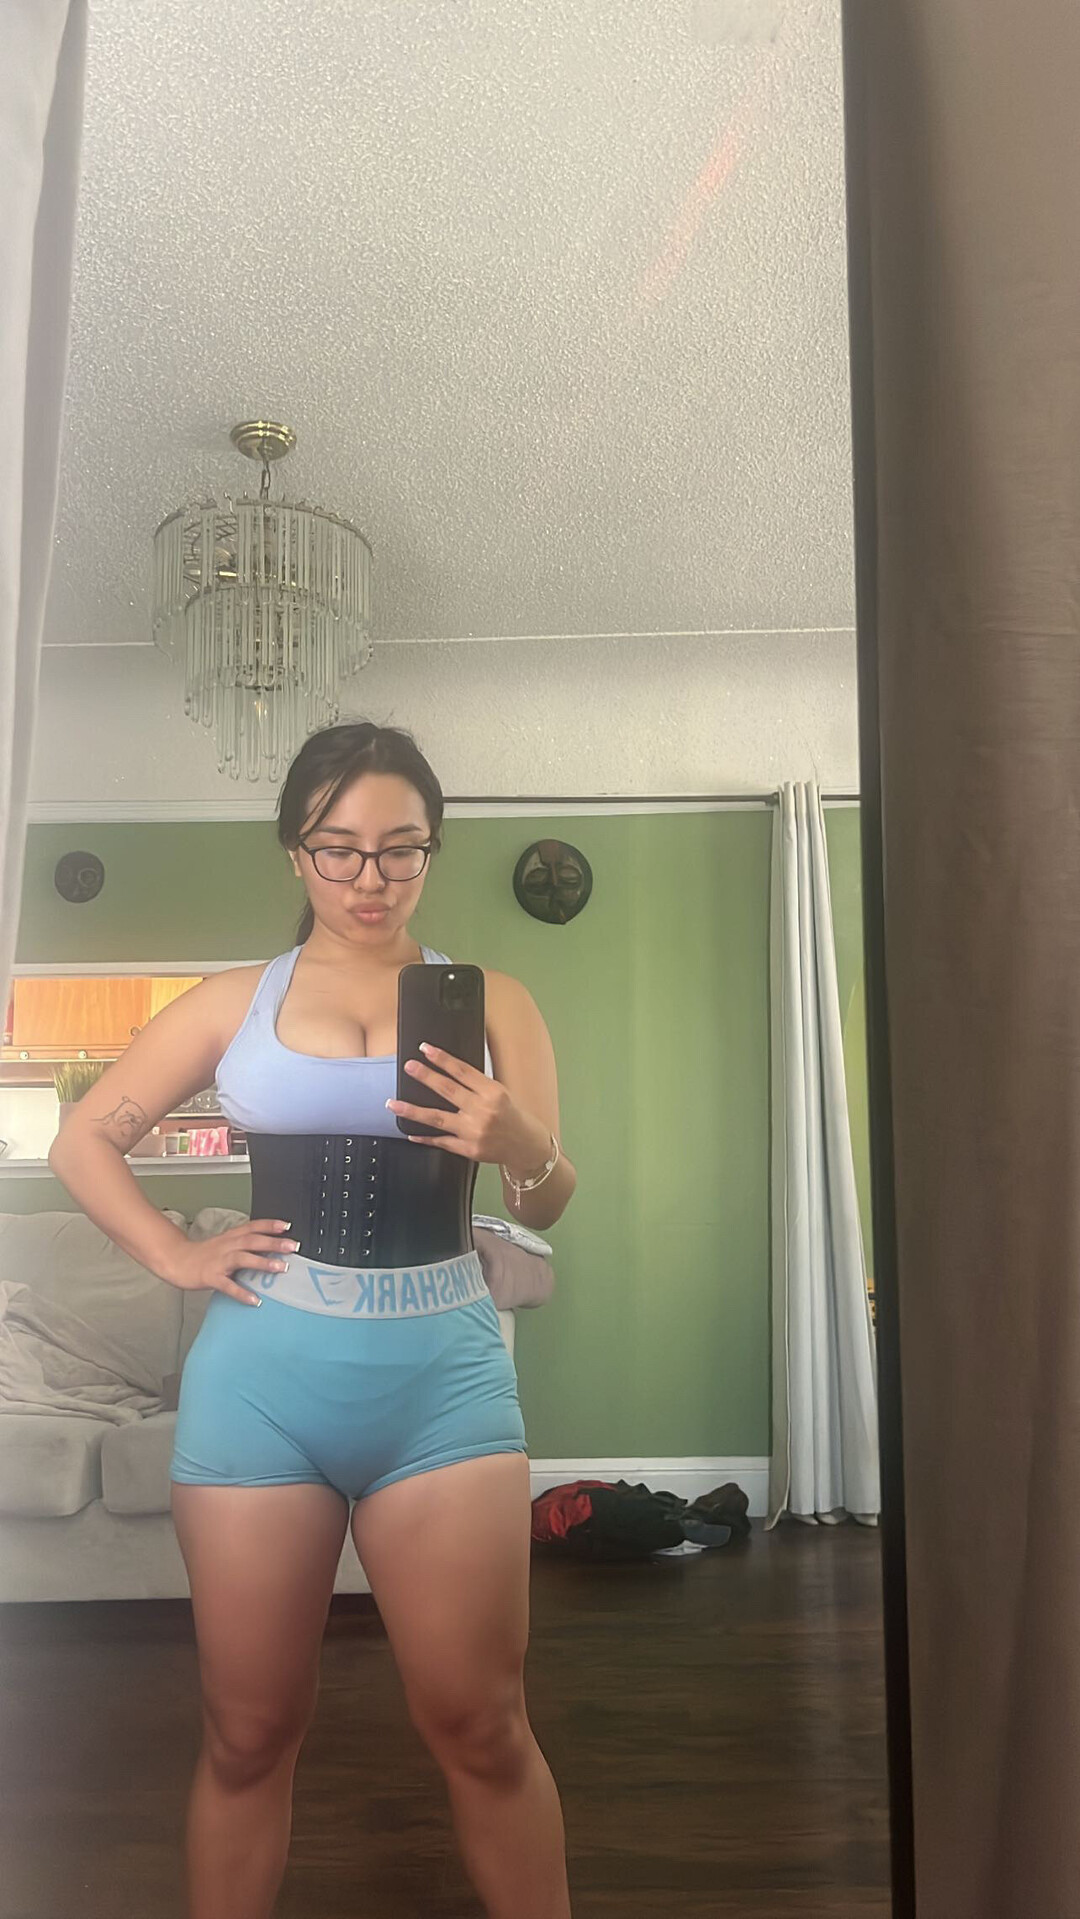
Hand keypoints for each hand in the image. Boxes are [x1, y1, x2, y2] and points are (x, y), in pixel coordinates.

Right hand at [160, 1218, 298, 1306]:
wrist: (176, 1261)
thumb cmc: (203, 1254)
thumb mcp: (225, 1243)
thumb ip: (244, 1244)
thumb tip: (270, 1247)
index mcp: (231, 1237)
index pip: (253, 1227)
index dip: (270, 1225)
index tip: (288, 1226)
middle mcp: (226, 1246)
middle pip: (252, 1241)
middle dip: (273, 1243)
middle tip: (293, 1246)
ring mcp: (218, 1261)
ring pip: (242, 1258)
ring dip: (262, 1263)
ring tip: (280, 1268)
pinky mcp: (211, 1277)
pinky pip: (228, 1286)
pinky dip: (242, 1293)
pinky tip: (255, 1300)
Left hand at [387, 1044, 549, 1171]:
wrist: (526, 1145)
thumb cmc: (512, 1115)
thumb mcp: (500, 1092)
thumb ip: (476, 1084)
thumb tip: (447, 1070)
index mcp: (493, 1092)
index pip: (462, 1071)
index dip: (442, 1059)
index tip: (425, 1049)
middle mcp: (483, 1111)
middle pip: (448, 1090)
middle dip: (426, 1077)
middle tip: (409, 1067)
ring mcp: (474, 1132)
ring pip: (438, 1118)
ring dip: (413, 1110)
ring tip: (393, 1103)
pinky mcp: (469, 1149)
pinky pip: (442, 1142)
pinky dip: (425, 1138)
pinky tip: (410, 1133)